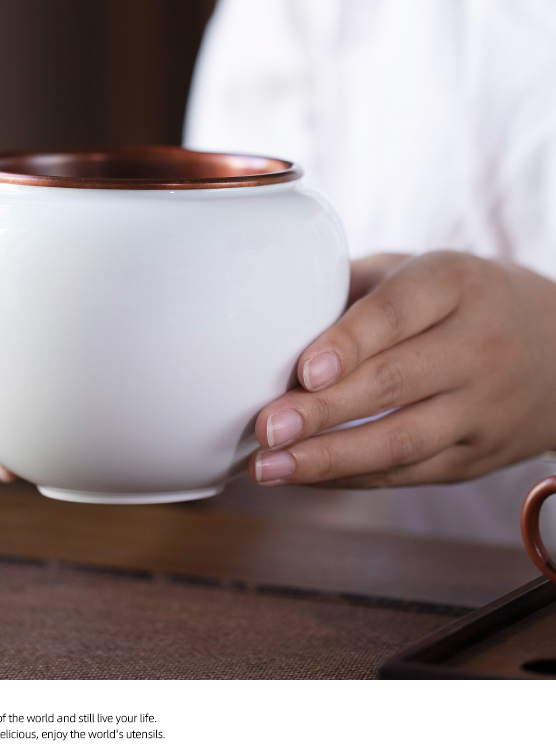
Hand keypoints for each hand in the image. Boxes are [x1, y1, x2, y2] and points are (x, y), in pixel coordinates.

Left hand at [250, 251, 555, 487]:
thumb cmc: (463, 298)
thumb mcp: (423, 269)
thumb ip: (355, 284)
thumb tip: (271, 315)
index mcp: (454, 284)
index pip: (397, 314)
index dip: (349, 343)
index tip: (303, 369)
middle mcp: (475, 347)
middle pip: (394, 383)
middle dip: (324, 411)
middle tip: (266, 427)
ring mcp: (481, 408)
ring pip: (403, 441)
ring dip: (330, 460)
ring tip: (270, 467)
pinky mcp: (478, 458)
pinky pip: (410, 474)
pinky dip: (352, 478)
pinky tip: (304, 477)